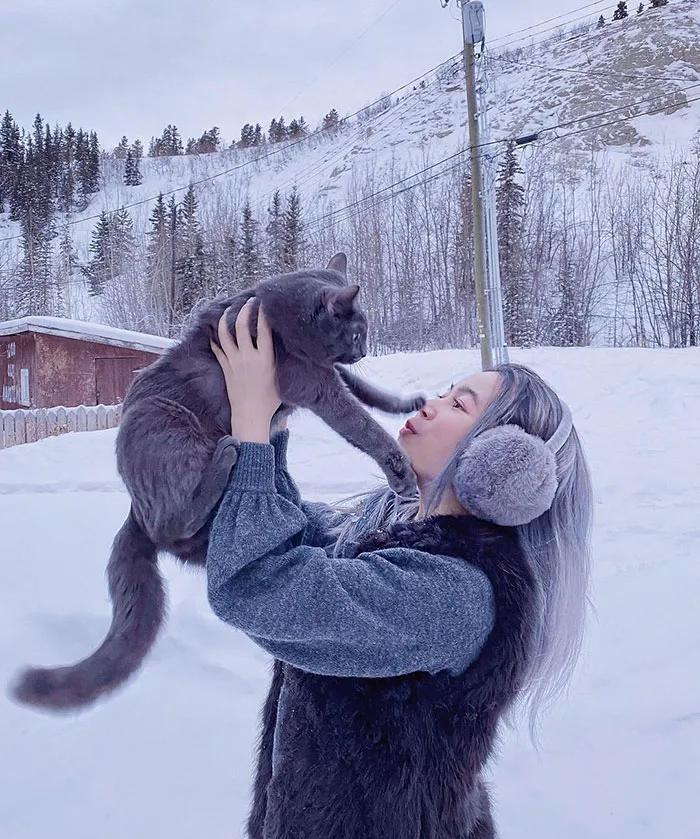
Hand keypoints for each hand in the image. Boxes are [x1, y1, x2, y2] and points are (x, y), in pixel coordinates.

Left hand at [209, 300, 280, 442]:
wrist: (250, 416)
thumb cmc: (270, 400)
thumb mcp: (280, 377)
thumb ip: (279, 359)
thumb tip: (284, 344)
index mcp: (265, 359)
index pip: (263, 329)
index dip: (263, 313)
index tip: (264, 302)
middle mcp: (248, 357)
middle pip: (241, 326)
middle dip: (244, 309)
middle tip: (248, 302)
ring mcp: (234, 362)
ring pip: (225, 334)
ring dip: (226, 320)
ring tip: (229, 311)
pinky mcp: (225, 369)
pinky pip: (217, 349)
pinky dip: (215, 339)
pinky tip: (215, 332)